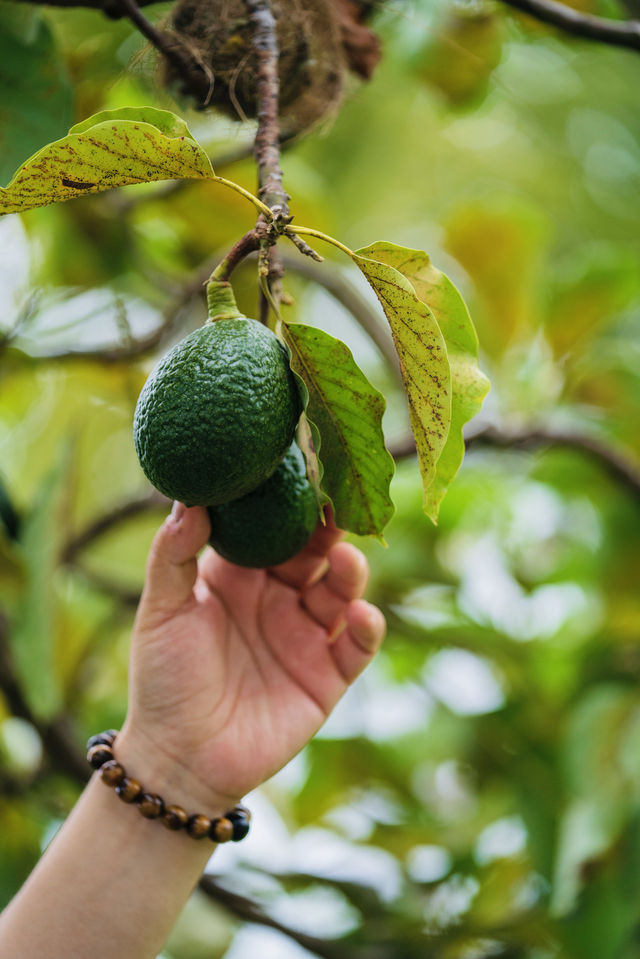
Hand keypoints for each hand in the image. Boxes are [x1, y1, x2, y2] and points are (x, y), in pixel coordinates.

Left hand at [118, 503, 384, 814]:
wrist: (180, 760)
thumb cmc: (163, 680)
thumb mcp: (162, 611)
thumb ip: (173, 555)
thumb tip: (190, 498)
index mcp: (239, 576)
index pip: (271, 529)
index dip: (287, 504)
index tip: (300, 473)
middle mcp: (277, 598)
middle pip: (314, 553)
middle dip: (327, 530)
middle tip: (334, 509)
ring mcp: (305, 635)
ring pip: (341, 591)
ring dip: (350, 572)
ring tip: (344, 560)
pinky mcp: (327, 676)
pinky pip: (357, 644)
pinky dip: (365, 626)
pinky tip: (359, 614)